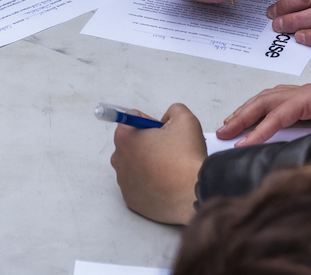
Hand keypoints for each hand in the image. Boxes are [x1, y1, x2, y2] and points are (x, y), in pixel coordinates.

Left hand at [109, 103, 205, 225]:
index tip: (163, 134)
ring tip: (169, 170)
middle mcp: (118, 160)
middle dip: (148, 144)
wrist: (192, 194)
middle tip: (169, 151)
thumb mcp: (185, 119)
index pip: (132, 120)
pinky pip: (138, 185)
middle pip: (131, 143)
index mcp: (124, 138)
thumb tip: (167, 119)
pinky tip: (165, 184)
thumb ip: (173, 110)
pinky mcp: (131, 200)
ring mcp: (123, 182)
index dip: (151, 124)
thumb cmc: (186, 160)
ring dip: (149, 164)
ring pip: (134, 165)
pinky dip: (149, 183)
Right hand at [215, 73, 310, 146]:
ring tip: (230, 123)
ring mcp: (305, 93)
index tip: (243, 145)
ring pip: (267, 97)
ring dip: (247, 109)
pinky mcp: (308, 99)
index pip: (278, 114)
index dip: (259, 130)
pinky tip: (253, 114)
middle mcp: (304, 91)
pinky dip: (259, 107)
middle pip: (264, 100)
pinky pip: (276, 99)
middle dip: (242, 115)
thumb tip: (301, 151)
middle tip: (223, 132)